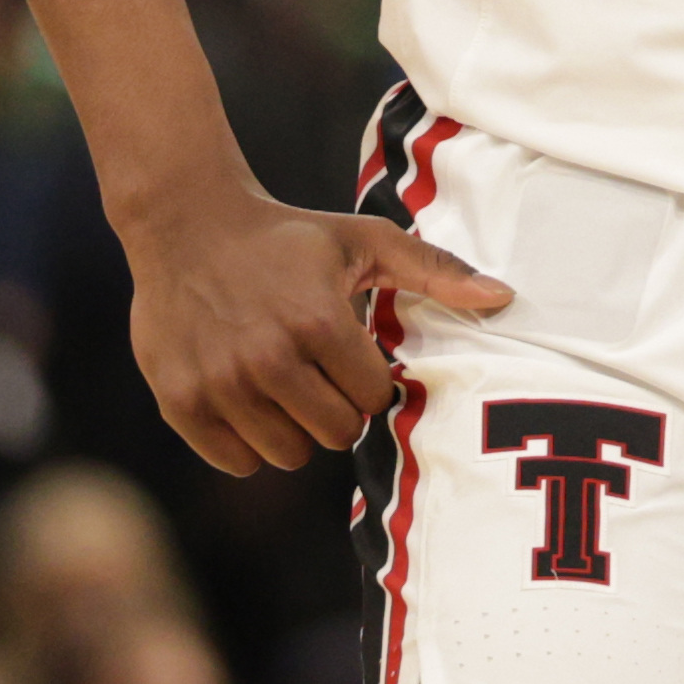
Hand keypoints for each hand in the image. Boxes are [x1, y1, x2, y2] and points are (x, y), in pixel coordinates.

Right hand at [120, 179, 510, 474]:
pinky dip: (247, 442)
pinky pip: (236, 461)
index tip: (349, 352)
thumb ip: (436, 270)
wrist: (187, 222)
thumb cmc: (287, 235)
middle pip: (334, 434)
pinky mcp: (179, 403)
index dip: (367, 378)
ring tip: (283, 382)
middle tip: (317, 370)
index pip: (372, 398)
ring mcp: (219, 385)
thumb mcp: (364, 240)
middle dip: (336, 407)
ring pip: (287, 455)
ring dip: (293, 427)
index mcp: (318, 322)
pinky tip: (246, 397)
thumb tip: (504, 298)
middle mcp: (266, 359)